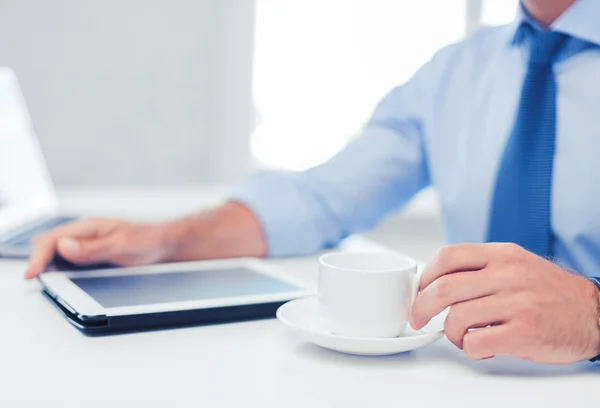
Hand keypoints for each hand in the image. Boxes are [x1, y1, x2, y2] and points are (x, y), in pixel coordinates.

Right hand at [25, 218, 172, 278]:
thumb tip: (64, 246)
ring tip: (43, 279)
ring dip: (47, 264)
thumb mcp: (122, 244)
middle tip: (36, 279)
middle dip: (38, 260)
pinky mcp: (94, 254)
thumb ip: (93, 247)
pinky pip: (70, 260)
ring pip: (57, 252)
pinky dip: (60, 268)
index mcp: (89, 226)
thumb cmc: (149, 239)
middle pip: (49, 244)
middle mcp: (86, 233)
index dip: (38, 256)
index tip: (32, 273)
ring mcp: (89, 244)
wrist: (167, 243)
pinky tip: (61, 277)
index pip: (52, 238)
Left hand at [410, 243, 599, 363]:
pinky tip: (483, 346)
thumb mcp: (516, 265)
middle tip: (418, 318)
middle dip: (422, 307)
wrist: (595, 314)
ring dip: (451, 333)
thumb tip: (437, 281)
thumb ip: (481, 268)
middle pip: (444, 288)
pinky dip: (471, 348)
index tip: (419, 290)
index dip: (426, 275)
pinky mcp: (524, 332)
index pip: (448, 256)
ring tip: (464, 336)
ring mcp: (516, 303)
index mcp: (502, 255)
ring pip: (457, 318)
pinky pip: (477, 342)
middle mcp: (508, 275)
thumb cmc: (550, 292)